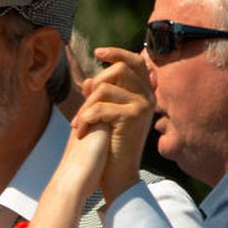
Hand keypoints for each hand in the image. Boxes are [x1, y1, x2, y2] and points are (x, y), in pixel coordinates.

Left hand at [70, 46, 154, 204]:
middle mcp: (148, 96)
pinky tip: (81, 131)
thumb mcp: (105, 117)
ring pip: (106, 88)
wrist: (117, 175)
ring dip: (86, 106)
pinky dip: (85, 118)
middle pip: (118, 70)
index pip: (135, 62)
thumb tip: (89, 80)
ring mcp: (143, 105)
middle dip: (94, 87)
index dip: (118, 53)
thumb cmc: (110, 147)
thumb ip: (100, 98)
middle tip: (82, 111)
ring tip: (78, 124)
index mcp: (144, 94)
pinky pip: (101, 106)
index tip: (98, 52)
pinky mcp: (133, 116)